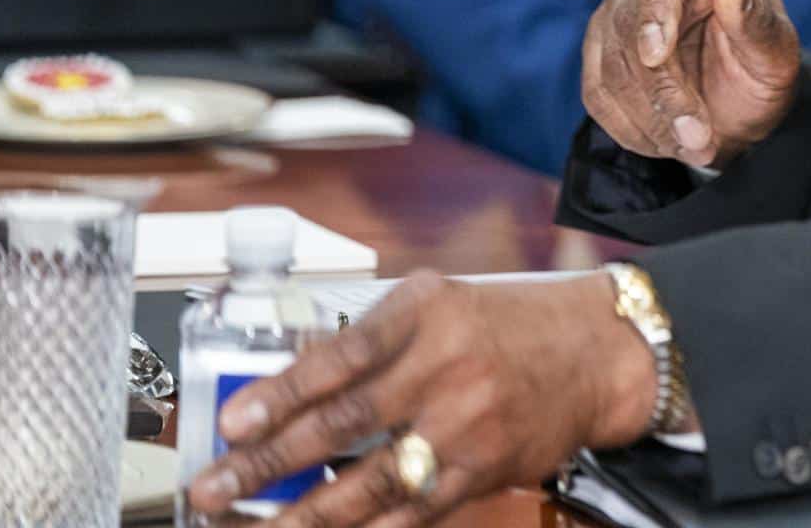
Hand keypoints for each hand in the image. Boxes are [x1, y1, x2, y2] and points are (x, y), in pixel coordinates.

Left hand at [186, 272, 659, 526]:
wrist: (594, 352)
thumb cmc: (505, 324)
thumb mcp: (439, 304)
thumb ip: (372, 338)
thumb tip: (288, 383)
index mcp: (428, 310)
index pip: (343, 354)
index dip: (282, 390)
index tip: (234, 421)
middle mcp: (448, 364)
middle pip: (345, 422)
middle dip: (270, 461)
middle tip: (216, 487)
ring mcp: (469, 422)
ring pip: (373, 479)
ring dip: (306, 512)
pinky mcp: (485, 467)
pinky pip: (414, 509)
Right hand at [584, 0, 800, 168]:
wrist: (742, 106)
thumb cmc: (764, 69)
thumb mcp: (777, 54)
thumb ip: (756, 21)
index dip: (655, 1)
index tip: (658, 56)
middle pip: (631, 21)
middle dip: (663, 90)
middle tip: (700, 138)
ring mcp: (622, 9)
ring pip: (611, 62)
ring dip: (650, 117)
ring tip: (694, 147)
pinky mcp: (601, 49)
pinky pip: (597, 91)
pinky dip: (629, 127)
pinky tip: (665, 143)